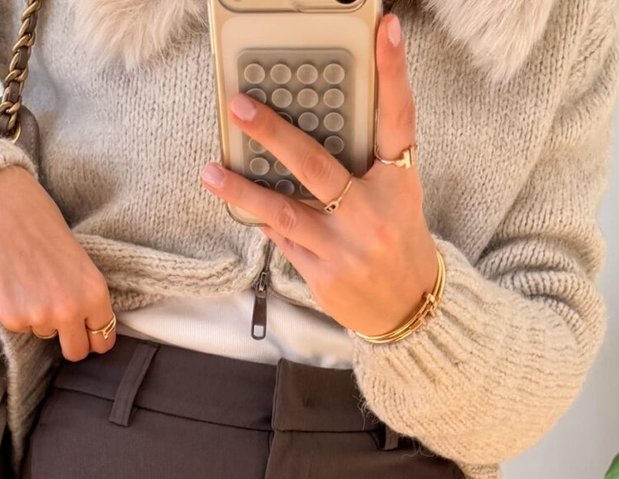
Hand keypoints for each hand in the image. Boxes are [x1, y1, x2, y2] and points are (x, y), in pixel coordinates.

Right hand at [0, 164, 116, 359]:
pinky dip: (14, 310)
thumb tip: (87, 327)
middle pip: (75, 352)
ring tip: (28, 281)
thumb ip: (86, 296)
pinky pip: (19, 326)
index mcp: (94, 295)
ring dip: (38, 316)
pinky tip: (11, 282)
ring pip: (44, 334)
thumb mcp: (80, 262)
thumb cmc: (42, 226)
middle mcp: (70, 311)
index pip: (102, 341)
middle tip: (56, 317)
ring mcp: (39, 317)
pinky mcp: (11, 318)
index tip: (85, 332)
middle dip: (68, 339)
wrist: (0, 208)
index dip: (93, 337)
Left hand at [201, 12, 437, 340]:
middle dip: (274, 134)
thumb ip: (368, 158)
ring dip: (244, 190)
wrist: (408, 308)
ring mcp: (344, 248)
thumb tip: (318, 119)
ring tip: (210, 170)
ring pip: (285, 212)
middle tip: (240, 106)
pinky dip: (262, 218)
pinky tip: (236, 201)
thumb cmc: (397, 239)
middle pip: (317, 166)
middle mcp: (372, 213)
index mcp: (398, 182)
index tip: (384, 30)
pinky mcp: (322, 275)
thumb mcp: (398, 193)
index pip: (397, 118)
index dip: (392, 72)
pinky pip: (283, 239)